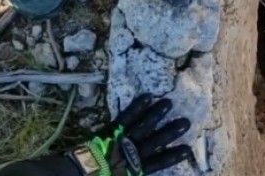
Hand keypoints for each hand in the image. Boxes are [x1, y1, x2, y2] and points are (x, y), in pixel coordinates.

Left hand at [66, 94, 192, 175]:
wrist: (76, 174)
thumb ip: (131, 173)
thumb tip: (141, 168)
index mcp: (133, 170)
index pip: (157, 163)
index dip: (172, 156)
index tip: (188, 149)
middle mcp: (131, 153)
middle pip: (154, 142)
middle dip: (170, 132)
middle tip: (185, 122)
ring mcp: (121, 140)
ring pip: (142, 126)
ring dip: (156, 115)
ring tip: (169, 103)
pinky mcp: (111, 130)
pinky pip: (126, 118)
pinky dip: (136, 107)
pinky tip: (147, 96)